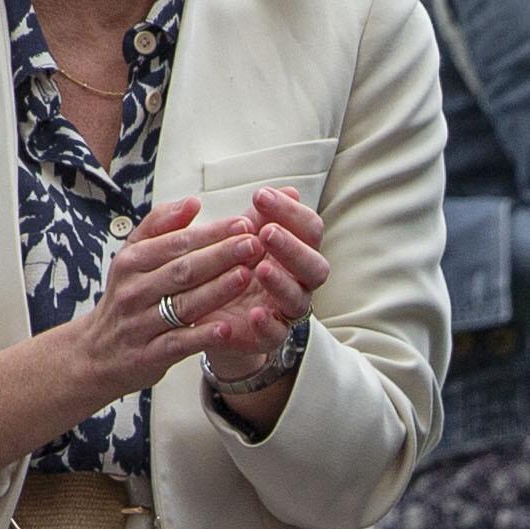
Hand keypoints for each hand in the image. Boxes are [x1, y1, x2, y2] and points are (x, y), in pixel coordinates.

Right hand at [84, 195, 272, 396]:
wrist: (97, 353)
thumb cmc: (126, 297)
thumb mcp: (132, 258)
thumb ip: (161, 227)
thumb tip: (193, 202)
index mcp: (132, 262)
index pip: (176, 243)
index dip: (211, 233)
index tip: (243, 224)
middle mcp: (134, 291)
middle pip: (182, 270)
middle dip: (220, 256)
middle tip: (254, 244)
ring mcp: (140, 324)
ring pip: (183, 304)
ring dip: (217, 290)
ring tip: (247, 275)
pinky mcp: (148, 355)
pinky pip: (178, 343)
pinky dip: (202, 336)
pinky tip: (226, 327)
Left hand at [199, 182, 328, 400]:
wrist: (214, 317)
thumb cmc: (232, 269)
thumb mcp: (239, 239)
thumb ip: (258, 217)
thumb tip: (288, 190)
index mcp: (296, 252)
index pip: (309, 229)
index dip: (291, 211)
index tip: (260, 195)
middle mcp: (298, 282)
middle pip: (314, 265)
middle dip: (293, 247)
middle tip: (267, 232)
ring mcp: (285, 311)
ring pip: (298, 299)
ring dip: (281, 282)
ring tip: (260, 270)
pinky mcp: (268, 337)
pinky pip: (276, 334)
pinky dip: (267, 324)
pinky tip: (255, 313)